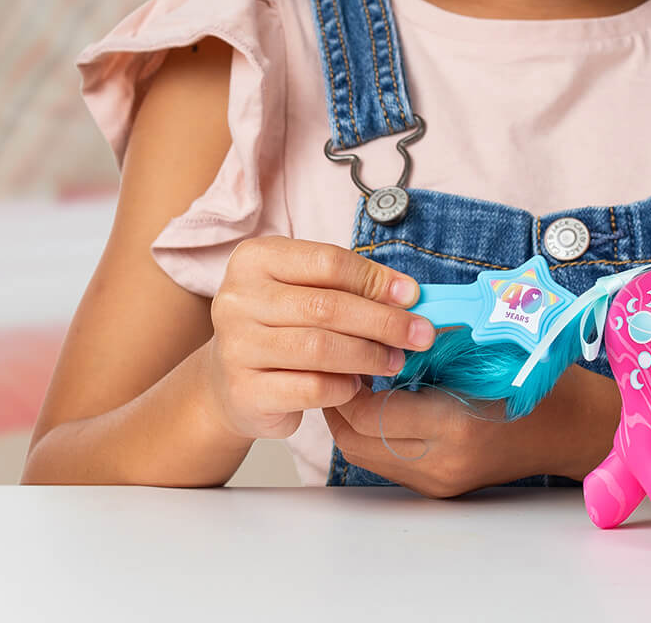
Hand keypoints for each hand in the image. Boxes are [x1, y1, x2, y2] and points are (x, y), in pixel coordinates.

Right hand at [202, 236, 435, 441]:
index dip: (375, 279)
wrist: (230, 381)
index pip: (327, 261)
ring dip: (369, 355)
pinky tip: (357, 385)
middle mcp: (237, 299)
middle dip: (383, 321)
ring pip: (320, 348)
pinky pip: (311, 388)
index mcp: (256, 259)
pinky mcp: (245, 391)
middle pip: (327, 306)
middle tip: (419, 334)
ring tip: (395, 360)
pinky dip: (344, 386)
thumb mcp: (309, 290)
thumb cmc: (282, 325)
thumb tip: (408, 295)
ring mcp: (236, 346)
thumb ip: (351, 286)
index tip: (412, 295)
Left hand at [321, 362, 621, 496]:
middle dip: (337, 401)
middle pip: (356, 440)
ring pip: (364, 455)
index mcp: (453, 424)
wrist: (569, 428)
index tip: (341, 349)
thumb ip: (431, 341)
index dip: (345, 381)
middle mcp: (440, 461)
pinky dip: (372, 431)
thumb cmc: (534, 379)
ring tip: (352, 378)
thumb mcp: (485, 349)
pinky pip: (385, 461)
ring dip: (350, 418)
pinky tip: (379, 400)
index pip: (370, 412)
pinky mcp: (438, 486)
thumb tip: (381, 323)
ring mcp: (438, 480)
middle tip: (335, 362)